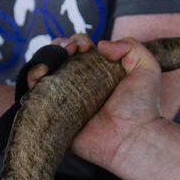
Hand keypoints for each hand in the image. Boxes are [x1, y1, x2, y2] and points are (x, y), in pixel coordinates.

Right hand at [44, 35, 164, 168]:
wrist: (133, 137)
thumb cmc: (142, 107)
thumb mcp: (146, 67)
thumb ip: (130, 46)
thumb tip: (100, 45)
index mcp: (96, 74)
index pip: (78, 50)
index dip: (78, 42)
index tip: (85, 46)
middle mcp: (78, 86)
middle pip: (58, 59)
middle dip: (59, 46)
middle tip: (69, 50)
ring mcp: (65, 102)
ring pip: (44, 75)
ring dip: (44, 60)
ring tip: (52, 60)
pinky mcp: (55, 118)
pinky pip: (36, 99)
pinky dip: (32, 83)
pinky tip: (41, 75)